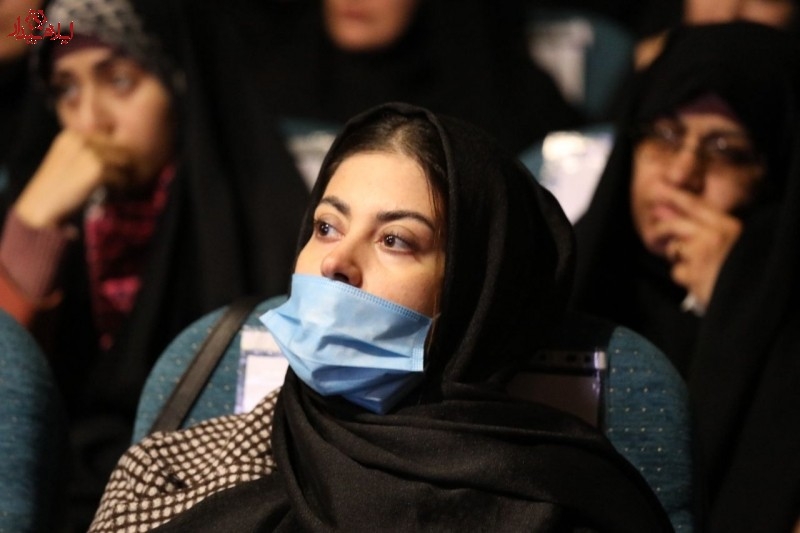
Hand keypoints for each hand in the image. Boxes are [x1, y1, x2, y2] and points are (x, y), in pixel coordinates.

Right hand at [14, 130, 133, 228]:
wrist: (40, 208)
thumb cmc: (57, 190)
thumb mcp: (70, 163)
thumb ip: (90, 154)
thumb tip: (126, 155)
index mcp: (72, 135)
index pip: (111, 140)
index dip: (119, 157)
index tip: (121, 173)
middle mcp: (81, 139)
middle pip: (122, 149)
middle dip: (127, 167)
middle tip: (125, 183)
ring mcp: (89, 153)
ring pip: (125, 163)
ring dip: (125, 178)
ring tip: (117, 190)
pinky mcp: (96, 169)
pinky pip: (122, 177)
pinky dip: (121, 189)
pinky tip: (110, 196)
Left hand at [651, 184, 742, 308]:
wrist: (751, 296)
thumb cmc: (737, 269)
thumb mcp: (728, 243)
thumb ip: (703, 228)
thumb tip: (668, 213)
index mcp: (728, 226)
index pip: (696, 206)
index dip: (675, 195)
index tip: (658, 187)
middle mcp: (716, 235)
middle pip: (676, 225)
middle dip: (661, 228)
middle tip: (653, 234)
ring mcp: (704, 253)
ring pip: (674, 248)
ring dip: (678, 259)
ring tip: (695, 267)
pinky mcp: (694, 272)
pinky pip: (676, 271)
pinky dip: (683, 277)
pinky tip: (697, 282)